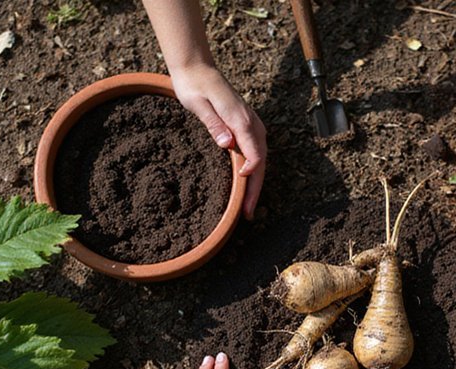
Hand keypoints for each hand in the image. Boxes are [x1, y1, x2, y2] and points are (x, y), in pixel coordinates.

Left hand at [170, 65, 266, 219]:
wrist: (197, 68)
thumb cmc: (194, 86)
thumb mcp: (198, 104)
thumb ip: (213, 124)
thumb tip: (227, 144)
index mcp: (240, 119)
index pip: (255, 151)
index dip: (251, 171)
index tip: (242, 184)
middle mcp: (250, 122)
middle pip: (261, 160)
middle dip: (256, 188)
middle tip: (248, 212)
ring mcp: (250, 124)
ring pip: (260, 157)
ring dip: (256, 183)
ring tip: (248, 206)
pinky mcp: (246, 125)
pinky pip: (255, 151)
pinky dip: (253, 170)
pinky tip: (246, 184)